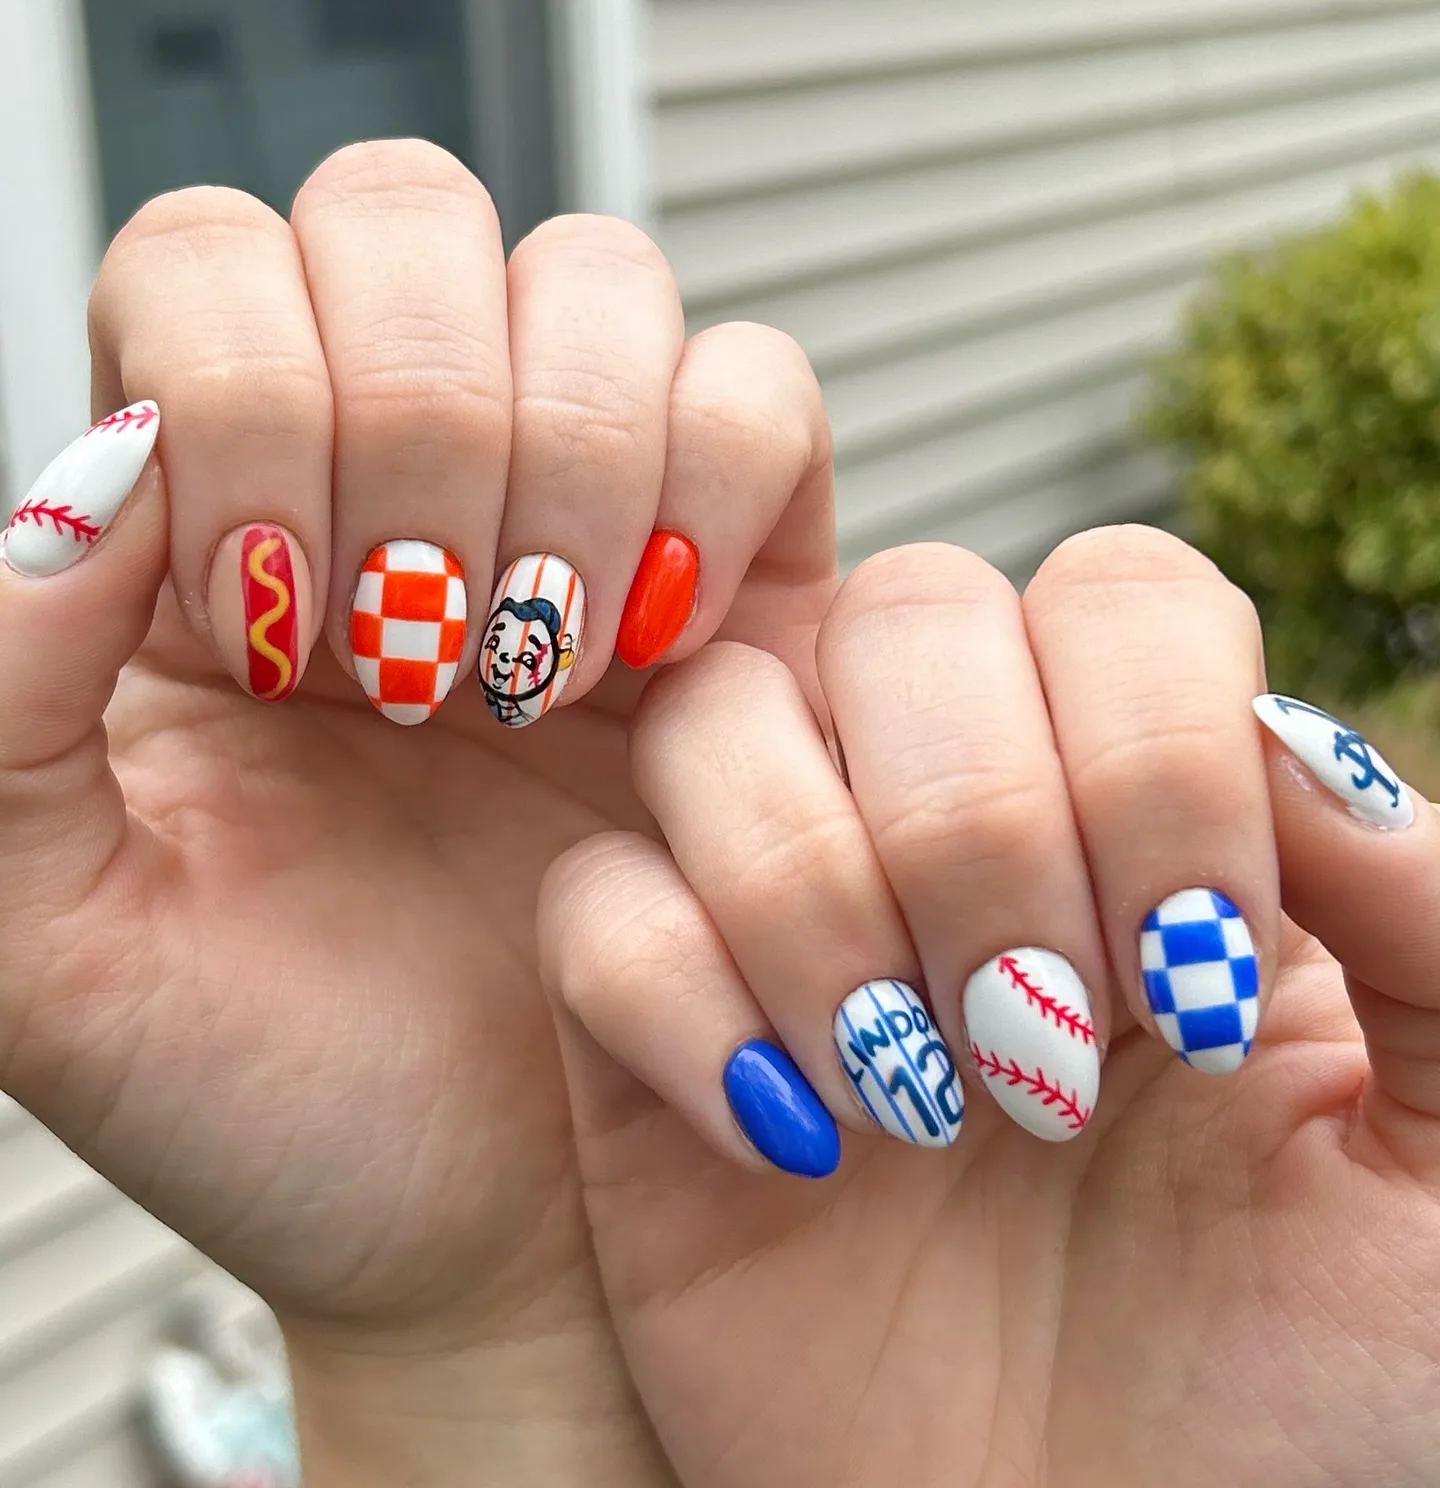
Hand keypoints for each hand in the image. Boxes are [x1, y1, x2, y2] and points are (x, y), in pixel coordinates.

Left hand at [0, 140, 835, 1484]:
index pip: (214, 265)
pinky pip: (762, 398)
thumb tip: (107, 472)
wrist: (490, 1224)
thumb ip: (0, 695)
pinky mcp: (741, 584)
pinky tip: (656, 645)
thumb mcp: (49, 942)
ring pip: (600, 280)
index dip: (256, 405)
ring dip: (571, 460)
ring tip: (544, 667)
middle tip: (417, 654)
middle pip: (410, 218)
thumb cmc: (283, 1097)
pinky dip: (715, 483)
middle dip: (421, 424)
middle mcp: (393, 492)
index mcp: (199, 543)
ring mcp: (578, 520)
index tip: (280, 637)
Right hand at [543, 528, 1439, 1487]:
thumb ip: (1433, 918)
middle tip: (1049, 1043)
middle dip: (978, 821)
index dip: (1152, 745)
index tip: (1198, 984)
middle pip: (903, 613)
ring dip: (817, 895)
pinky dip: (679, 1003)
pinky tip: (788, 1149)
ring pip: (716, 718)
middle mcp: (955, 827)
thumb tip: (1295, 746)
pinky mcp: (648, 1042)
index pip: (1113, 591)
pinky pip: (595, 910)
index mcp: (1149, 820)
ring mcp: (787, 921)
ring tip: (918, 1098)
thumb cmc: (1311, 1404)